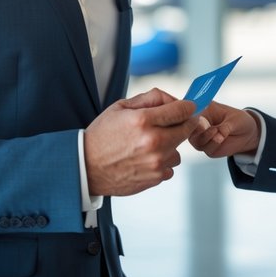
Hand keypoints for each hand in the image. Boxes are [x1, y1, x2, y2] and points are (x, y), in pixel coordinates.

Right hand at [83, 88, 202, 195]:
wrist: (86, 166)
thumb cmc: (102, 135)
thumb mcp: (121, 107)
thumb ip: (151, 98)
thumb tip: (175, 99)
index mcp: (143, 120)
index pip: (182, 110)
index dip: (188, 107)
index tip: (189, 107)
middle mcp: (153, 141)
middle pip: (187, 129)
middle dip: (183, 124)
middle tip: (173, 123)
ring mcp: (156, 162)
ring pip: (179, 150)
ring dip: (170, 147)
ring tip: (149, 146)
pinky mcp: (155, 178)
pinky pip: (170, 167)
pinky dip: (162, 163)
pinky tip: (145, 159)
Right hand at [187, 100, 260, 157]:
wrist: (248, 134)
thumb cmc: (239, 120)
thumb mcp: (234, 120)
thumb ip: (223, 127)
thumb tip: (217, 133)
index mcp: (202, 110)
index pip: (189, 112)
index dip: (188, 114)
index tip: (195, 115)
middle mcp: (199, 124)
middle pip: (187, 128)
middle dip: (195, 128)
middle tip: (205, 126)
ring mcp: (202, 137)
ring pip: (195, 140)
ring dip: (205, 137)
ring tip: (218, 132)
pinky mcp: (208, 148)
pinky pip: (206, 148)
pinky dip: (213, 144)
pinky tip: (220, 138)